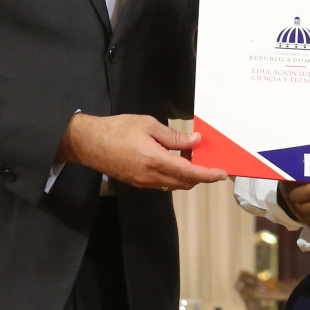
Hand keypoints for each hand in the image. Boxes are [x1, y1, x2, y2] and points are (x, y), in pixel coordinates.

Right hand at [57, 114, 227, 191]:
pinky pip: (162, 183)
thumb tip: (195, 141)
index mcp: (154, 160)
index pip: (189, 173)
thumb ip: (174, 136)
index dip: (208, 175)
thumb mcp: (149, 125)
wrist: (88, 142)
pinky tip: (172, 158)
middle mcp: (150, 176)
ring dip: (186, 174)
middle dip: (199, 174)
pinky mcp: (137, 182)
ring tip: (186, 153)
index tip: (221, 174)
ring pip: (174, 184)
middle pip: (184, 182)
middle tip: (204, 157)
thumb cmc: (117, 129)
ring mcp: (143, 182)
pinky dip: (173, 174)